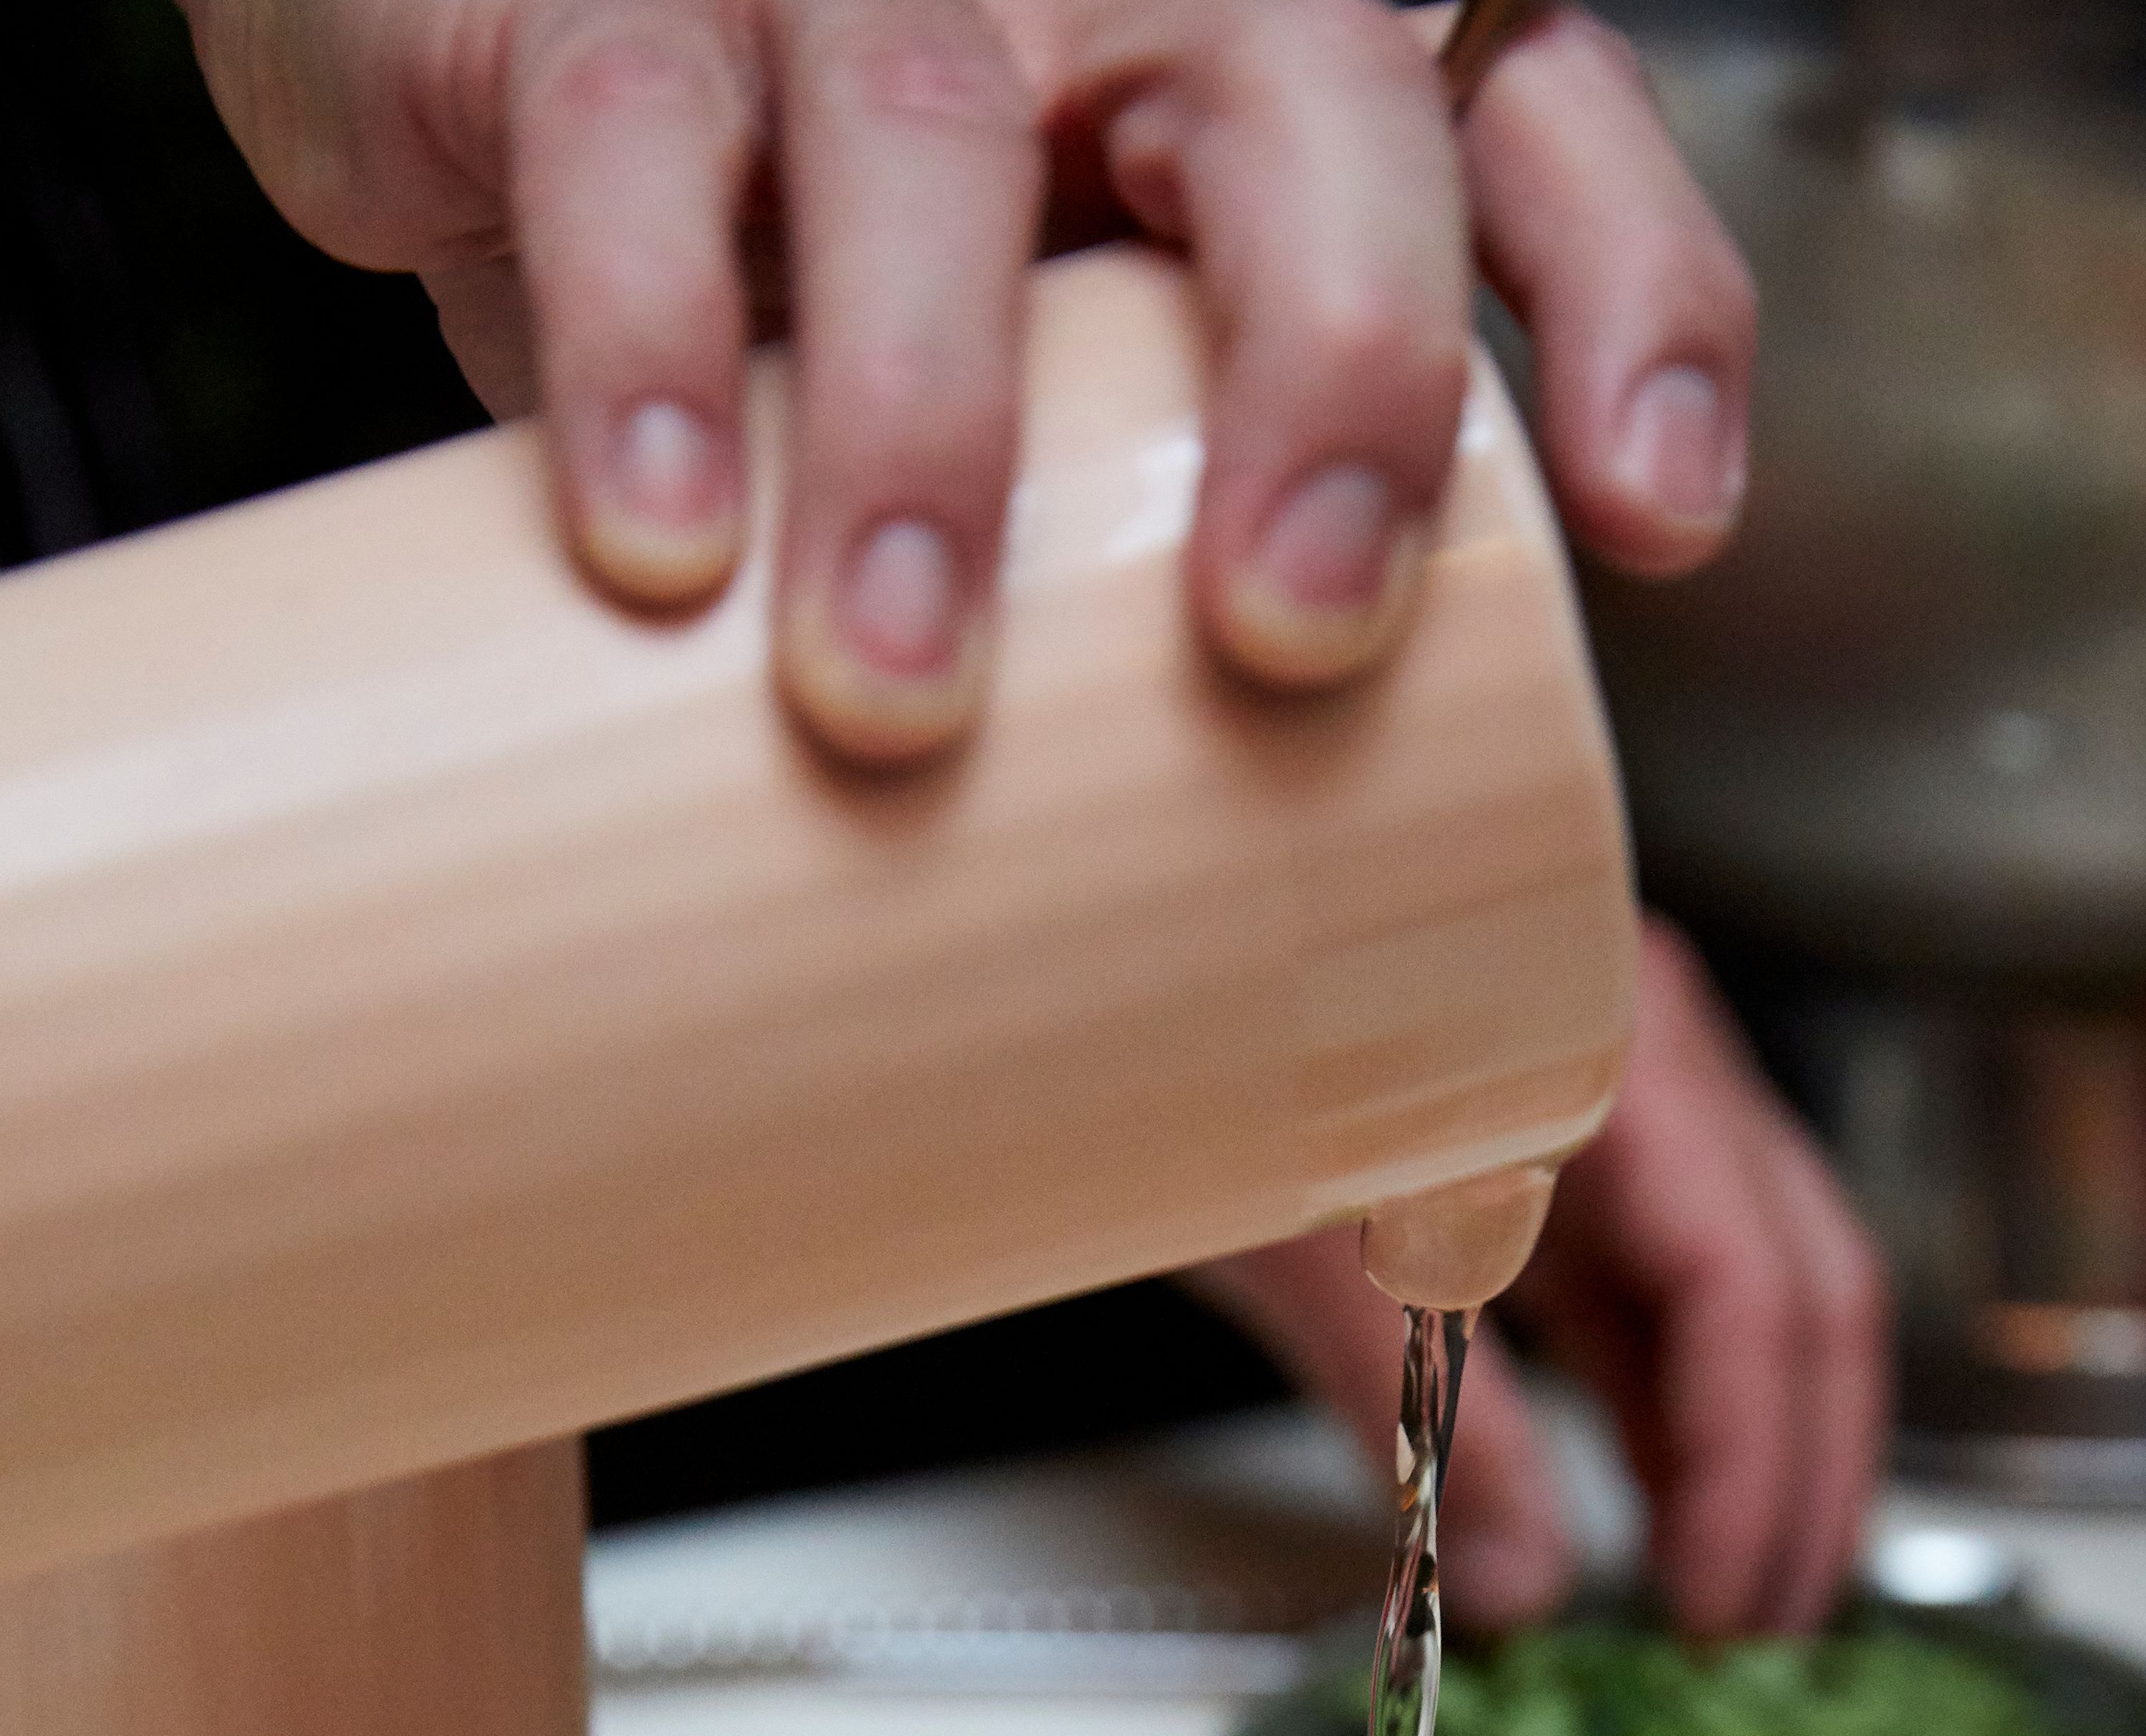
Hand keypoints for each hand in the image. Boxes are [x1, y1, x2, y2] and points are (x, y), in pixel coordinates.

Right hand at [180, 0, 1752, 759]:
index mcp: (1277, 110)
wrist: (493, 85)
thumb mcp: (1057, 496)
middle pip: (1305, 92)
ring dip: (930, 421)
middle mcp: (1113, 0)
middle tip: (1289, 626)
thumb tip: (1359, 1204)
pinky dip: (644, 338)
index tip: (1652, 523)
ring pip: (937, 127)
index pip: (1538, 129)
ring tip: (897, 690)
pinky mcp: (595, 3)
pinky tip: (662, 538)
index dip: (1631, 298)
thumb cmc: (840, 328)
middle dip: (1339, 359)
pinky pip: (631, 124)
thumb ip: (1185, 771)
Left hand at [1194, 917, 1891, 1634]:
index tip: (1714, 1600)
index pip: (1744, 1284)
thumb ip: (1424, 1423)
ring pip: (1749, 1303)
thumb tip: (1520, 1589)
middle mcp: (1648, 1064)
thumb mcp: (1301, 1253)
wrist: (1123, 972)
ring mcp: (1618, 1109)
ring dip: (1753, 1457)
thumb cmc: (1188, 1049)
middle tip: (1764, 1635)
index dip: (1748, 1462)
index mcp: (1607, 1053)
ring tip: (1733, 1601)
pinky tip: (1667, 1518)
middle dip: (1797, 1476)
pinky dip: (1673, 1414)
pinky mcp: (1564, 1162)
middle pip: (1798, 1289)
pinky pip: (1659, 1301)